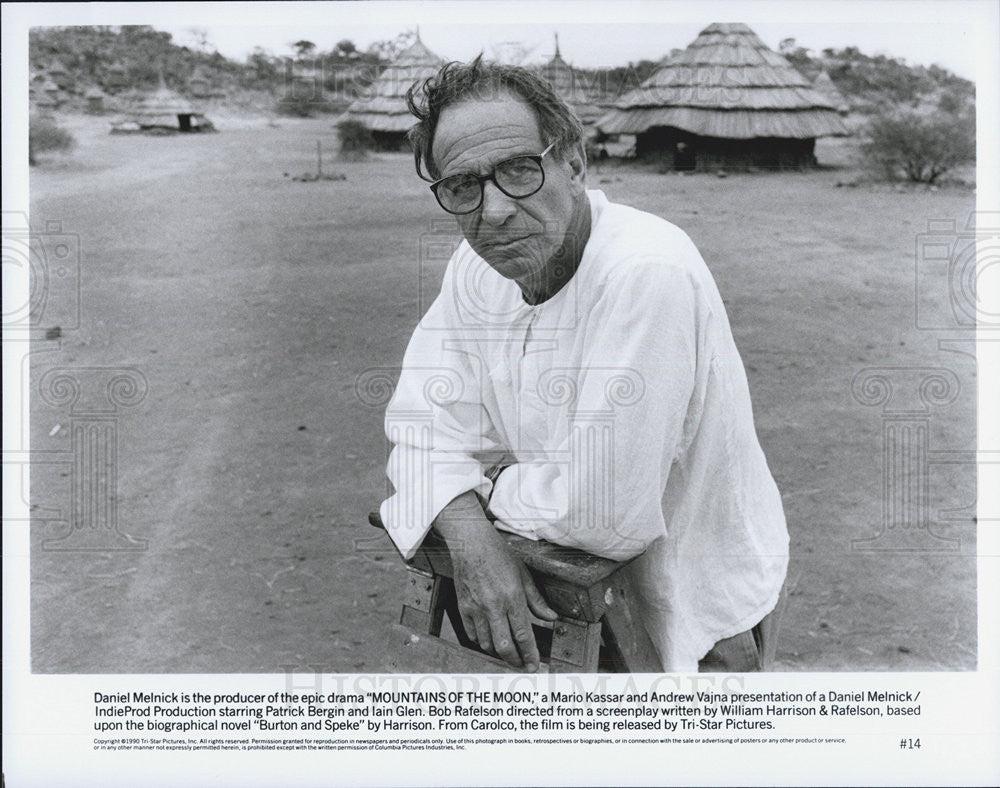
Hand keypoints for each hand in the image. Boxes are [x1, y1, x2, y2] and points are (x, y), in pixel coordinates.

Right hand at [433, 493, 557, 669]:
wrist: (470, 543)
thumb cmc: (498, 554)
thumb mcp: (523, 573)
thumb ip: (536, 599)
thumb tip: (551, 616)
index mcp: (512, 596)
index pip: (523, 634)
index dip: (530, 653)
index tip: (534, 664)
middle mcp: (493, 605)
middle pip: (504, 646)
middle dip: (515, 660)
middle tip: (522, 665)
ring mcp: (476, 608)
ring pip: (487, 643)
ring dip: (498, 653)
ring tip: (508, 654)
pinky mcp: (463, 607)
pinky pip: (472, 634)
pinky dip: (482, 641)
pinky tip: (490, 639)